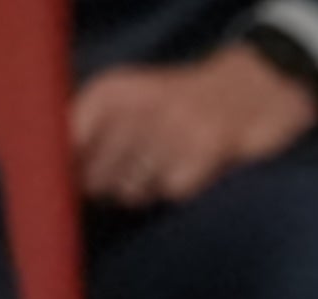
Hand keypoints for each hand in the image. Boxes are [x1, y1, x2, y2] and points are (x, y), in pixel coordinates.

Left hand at [71, 49, 317, 208]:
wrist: (254, 88)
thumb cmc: (181, 103)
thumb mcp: (131, 100)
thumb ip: (94, 130)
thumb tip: (63, 178)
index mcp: (111, 90)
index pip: (66, 141)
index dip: (67, 170)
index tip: (78, 179)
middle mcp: (136, 104)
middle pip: (96, 174)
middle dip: (108, 186)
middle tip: (131, 174)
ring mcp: (172, 126)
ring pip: (132, 188)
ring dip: (144, 190)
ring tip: (162, 167)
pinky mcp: (205, 149)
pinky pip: (172, 191)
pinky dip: (179, 188)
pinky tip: (189, 169)